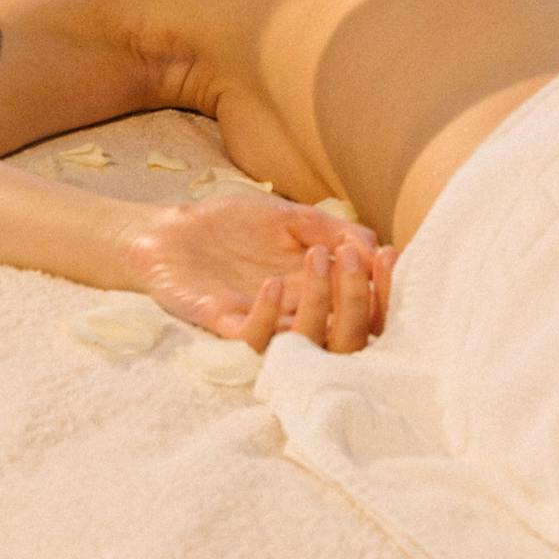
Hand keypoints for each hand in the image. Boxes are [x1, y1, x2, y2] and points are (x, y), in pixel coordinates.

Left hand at [117, 194, 396, 354]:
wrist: (171, 230)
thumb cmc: (232, 224)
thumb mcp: (290, 216)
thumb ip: (332, 228)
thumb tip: (374, 245)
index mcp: (320, 292)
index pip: (367, 310)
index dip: (384, 290)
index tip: (387, 255)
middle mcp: (298, 317)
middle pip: (348, 337)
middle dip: (358, 299)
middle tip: (353, 258)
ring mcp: (264, 325)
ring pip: (308, 342)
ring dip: (320, 302)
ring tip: (318, 258)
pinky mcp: (227, 327)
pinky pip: (255, 340)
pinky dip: (268, 316)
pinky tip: (272, 283)